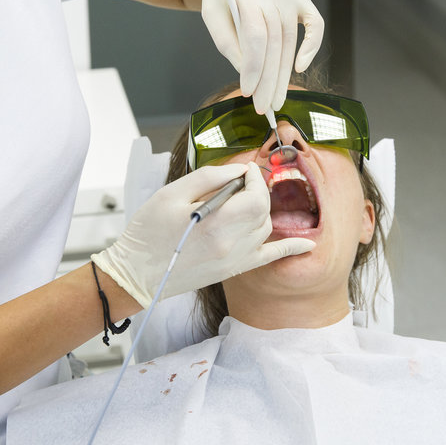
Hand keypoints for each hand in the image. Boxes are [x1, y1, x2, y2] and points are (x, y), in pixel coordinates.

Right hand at [92, 162, 314, 307]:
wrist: (137, 274)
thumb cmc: (148, 232)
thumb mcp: (172, 194)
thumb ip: (209, 178)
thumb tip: (238, 171)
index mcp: (216, 224)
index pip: (255, 194)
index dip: (253, 177)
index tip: (242, 170)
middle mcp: (232, 244)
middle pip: (262, 209)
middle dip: (257, 190)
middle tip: (240, 182)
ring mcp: (235, 260)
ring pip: (265, 227)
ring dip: (259, 210)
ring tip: (239, 202)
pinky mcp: (233, 270)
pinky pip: (270, 258)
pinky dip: (291, 248)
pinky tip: (308, 244)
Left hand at [200, 0, 324, 113]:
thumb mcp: (212, 11)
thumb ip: (226, 41)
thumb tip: (245, 73)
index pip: (255, 35)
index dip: (253, 67)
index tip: (249, 92)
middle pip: (275, 43)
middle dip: (270, 79)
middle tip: (265, 106)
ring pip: (291, 40)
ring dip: (284, 73)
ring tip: (277, 98)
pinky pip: (315, 24)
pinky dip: (311, 47)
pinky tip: (300, 67)